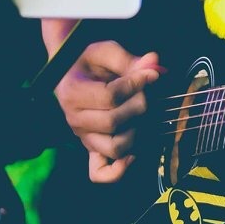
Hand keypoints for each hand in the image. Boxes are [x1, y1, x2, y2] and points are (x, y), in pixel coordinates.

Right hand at [52, 41, 159, 184]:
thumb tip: (154, 62)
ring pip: (114, 148)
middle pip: (114, 122)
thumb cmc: (89, 60)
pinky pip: (100, 172)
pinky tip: (134, 154)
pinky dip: (118, 171)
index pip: (110, 97)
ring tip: (141, 112)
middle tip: (148, 90)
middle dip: (139, 104)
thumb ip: (128, 59)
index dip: (137, 84)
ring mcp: (83, 137)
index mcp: (73, 93)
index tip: (151, 74)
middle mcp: (75, 120)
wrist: (70, 71)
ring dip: (136, 130)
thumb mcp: (105, 51)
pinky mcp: (91, 148)